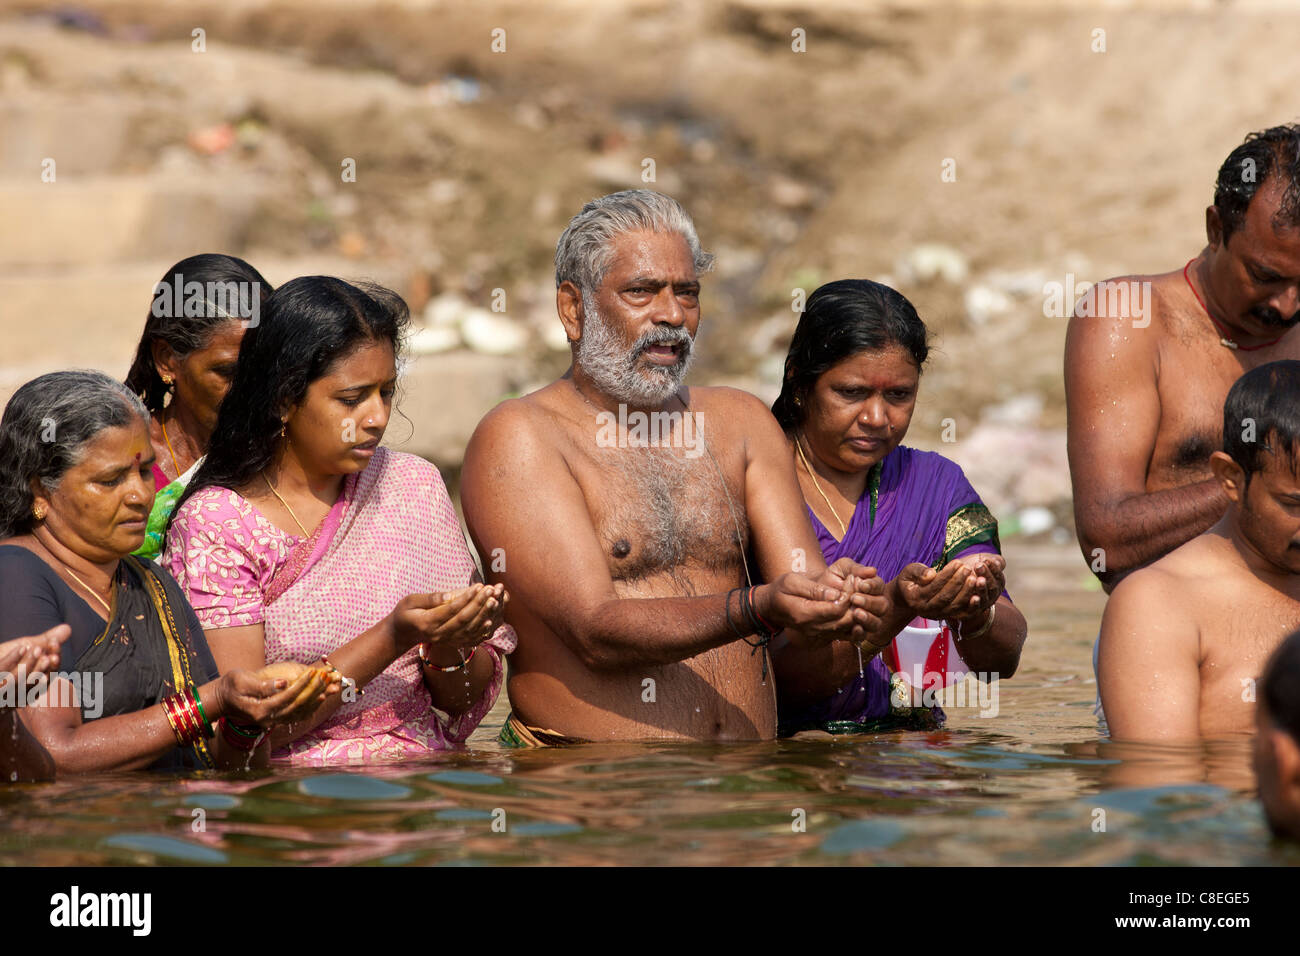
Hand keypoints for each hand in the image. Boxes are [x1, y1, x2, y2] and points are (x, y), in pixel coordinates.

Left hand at [0, 625, 70, 705]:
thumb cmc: (11, 658)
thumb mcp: (31, 646)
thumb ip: (48, 640)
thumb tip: (68, 628)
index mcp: (34, 685)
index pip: (48, 677)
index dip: (54, 664)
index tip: (57, 648)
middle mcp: (21, 691)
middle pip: (36, 682)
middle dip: (42, 666)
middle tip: (47, 651)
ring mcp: (6, 690)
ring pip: (19, 681)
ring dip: (29, 663)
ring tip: (35, 647)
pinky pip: (4, 672)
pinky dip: (13, 660)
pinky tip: (21, 647)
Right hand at [216, 661, 340, 727]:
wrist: (223, 699)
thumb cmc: (231, 686)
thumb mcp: (241, 681)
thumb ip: (262, 685)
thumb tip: (283, 683)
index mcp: (260, 710)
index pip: (287, 697)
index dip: (302, 684)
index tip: (313, 671)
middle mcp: (268, 720)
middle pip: (298, 706)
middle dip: (314, 691)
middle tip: (326, 677)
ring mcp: (273, 722)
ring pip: (300, 713)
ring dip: (316, 699)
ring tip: (329, 686)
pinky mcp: (276, 720)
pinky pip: (297, 716)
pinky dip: (311, 707)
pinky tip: (321, 698)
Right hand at [392, 583, 507, 665]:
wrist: (402, 635)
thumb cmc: (405, 613)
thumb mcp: (409, 601)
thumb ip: (429, 599)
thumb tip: (449, 594)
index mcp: (427, 622)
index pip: (451, 610)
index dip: (467, 598)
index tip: (479, 585)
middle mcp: (438, 635)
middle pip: (464, 620)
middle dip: (480, 604)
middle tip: (491, 589)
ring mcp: (446, 641)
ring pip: (470, 630)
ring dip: (485, 616)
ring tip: (496, 600)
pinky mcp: (451, 644)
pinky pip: (470, 640)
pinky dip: (482, 631)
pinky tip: (492, 620)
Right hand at [756, 572, 887, 647]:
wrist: (771, 607)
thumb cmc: (780, 590)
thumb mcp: (792, 582)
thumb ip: (814, 589)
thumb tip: (836, 594)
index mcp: (804, 613)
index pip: (837, 608)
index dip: (849, 594)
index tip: (852, 578)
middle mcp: (813, 628)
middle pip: (845, 620)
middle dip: (857, 603)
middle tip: (859, 585)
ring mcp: (818, 633)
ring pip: (848, 628)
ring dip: (857, 611)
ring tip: (858, 592)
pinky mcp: (823, 634)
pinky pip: (844, 632)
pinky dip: (854, 620)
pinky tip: (854, 604)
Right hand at [893, 554, 1004, 623]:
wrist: (909, 597)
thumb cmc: (910, 580)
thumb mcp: (908, 572)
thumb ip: (918, 572)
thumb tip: (931, 574)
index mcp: (915, 598)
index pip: (934, 586)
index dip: (947, 575)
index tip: (958, 562)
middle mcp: (925, 610)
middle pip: (945, 597)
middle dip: (958, 582)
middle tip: (968, 568)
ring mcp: (936, 615)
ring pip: (954, 606)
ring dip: (966, 592)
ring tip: (975, 578)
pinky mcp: (946, 617)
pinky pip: (960, 613)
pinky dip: (970, 605)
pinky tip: (978, 595)